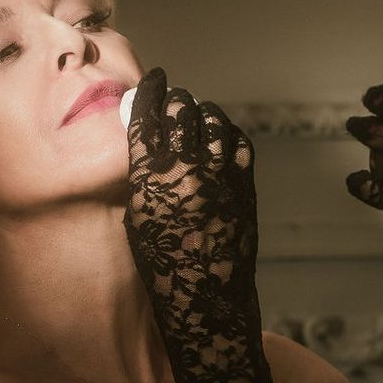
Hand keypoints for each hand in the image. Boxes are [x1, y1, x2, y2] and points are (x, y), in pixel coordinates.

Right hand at [124, 66, 258, 334]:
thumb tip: (148, 145)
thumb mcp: (138, 221)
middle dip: (177, 98)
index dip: (150, 93)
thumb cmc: (163, 268)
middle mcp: (184, 170)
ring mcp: (219, 177)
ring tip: (198, 109)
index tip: (154, 80)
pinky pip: (240, 145)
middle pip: (181, 113)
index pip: (146, 117)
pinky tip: (225, 133)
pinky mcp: (244, 188)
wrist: (207, 302)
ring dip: (204, 111)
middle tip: (176, 94)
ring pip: (213, 123)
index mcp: (148, 178)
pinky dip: (230, 133)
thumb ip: (142, 178)